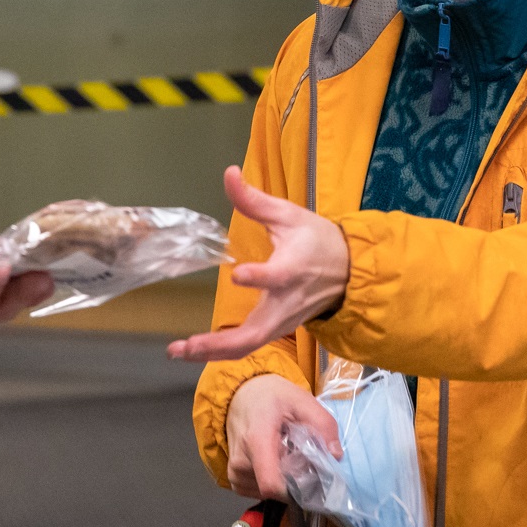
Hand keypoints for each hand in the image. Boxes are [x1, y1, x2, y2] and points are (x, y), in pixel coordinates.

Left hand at [167, 166, 349, 361]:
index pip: (277, 277)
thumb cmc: (317, 240)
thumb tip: (229, 172)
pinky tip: (191, 351)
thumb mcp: (288, 215)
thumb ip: (253, 200)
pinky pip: (248, 346)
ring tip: (177, 350)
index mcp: (293, 268)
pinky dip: (220, 353)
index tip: (237, 274)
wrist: (349, 273)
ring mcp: (282, 321)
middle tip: (186, 344)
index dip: (259, 277)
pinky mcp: (277, 330)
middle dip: (218, 342)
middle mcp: (286, 302)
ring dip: (212, 352)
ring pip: (248, 346)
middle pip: (254, 333)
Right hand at [223, 374, 339, 499]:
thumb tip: (335, 456)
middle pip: (277, 490)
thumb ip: (323, 425)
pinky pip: (260, 492)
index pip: (272, 485)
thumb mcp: (302, 400)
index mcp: (256, 441)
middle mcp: (241, 462)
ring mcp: (235, 474)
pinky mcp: (235, 480)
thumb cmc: (272, 397)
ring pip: (271, 494)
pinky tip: (275, 462)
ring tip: (286, 455)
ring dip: (285, 480)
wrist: (242, 396)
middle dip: (297, 481)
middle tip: (302, 457)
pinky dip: (274, 481)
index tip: (312, 477)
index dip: (297, 489)